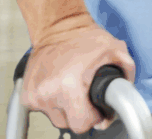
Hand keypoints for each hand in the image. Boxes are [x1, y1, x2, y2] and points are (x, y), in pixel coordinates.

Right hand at [21, 15, 135, 134]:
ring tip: (73, 88)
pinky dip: (53, 102)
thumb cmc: (86, 37)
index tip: (97, 110)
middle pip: (68, 124)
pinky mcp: (25, 95)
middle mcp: (47, 93)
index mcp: (68, 86)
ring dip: (66, 108)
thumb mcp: (116, 51)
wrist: (58, 27)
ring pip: (56, 118)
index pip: (82, 124)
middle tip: (86, 95)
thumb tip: (125, 96)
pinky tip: (60, 86)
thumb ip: (126, 74)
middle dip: (80, 113)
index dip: (94, 118)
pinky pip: (43, 109)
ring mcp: (33, 96)